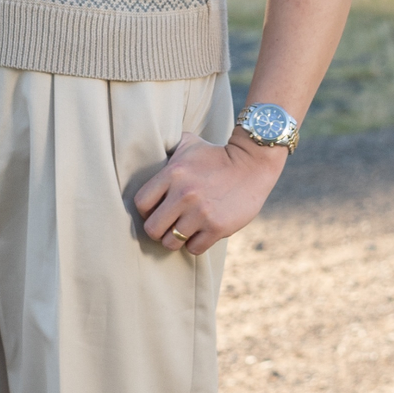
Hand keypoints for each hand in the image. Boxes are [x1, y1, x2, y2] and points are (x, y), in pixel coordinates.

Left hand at [133, 131, 285, 254]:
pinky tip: (201, 233)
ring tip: (185, 230)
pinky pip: (194, 249)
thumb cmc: (216, 154)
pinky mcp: (217, 227)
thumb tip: (148, 144)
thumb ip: (167, 149)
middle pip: (152, 229)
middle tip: (168, 226)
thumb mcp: (189, 143)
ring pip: (171, 242)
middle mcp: (184, 194)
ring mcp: (201, 213)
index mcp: (172, 174)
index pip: (141, 204)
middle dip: (158, 230)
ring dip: (176, 239)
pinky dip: (195, 244)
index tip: (156, 209)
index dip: (146, 210)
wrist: (252, 163)